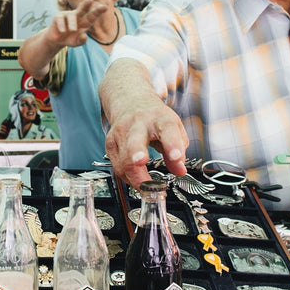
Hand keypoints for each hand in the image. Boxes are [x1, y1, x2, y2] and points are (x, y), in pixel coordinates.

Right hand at [46, 0, 106, 48]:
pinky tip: (62, 31)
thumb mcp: (76, 42)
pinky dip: (62, 26)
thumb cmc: (70, 39)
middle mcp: (77, 16)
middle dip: (86, 5)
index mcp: (85, 22)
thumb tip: (84, 36)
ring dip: (73, 23)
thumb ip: (81, 40)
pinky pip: (61, 19)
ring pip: (72, 16)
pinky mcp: (59, 16)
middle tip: (90, 0)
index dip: (98, 11)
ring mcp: (68, 15)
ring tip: (73, 30)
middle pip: (82, 9)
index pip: (92, 16)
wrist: (57, 40)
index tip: (105, 7)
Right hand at [100, 59, 188, 188]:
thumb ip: (179, 149)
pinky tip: (137, 179)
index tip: (176, 157)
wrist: (130, 102)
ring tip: (148, 188)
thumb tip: (179, 170)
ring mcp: (121, 133)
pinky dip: (128, 177)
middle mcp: (138, 123)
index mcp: (159, 118)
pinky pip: (118, 167)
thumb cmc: (154, 117)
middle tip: (142, 164)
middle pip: (135, 141)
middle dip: (136, 154)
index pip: (167, 129)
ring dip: (136, 178)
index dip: (172, 144)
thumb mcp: (174, 127)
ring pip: (124, 160)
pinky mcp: (110, 144)